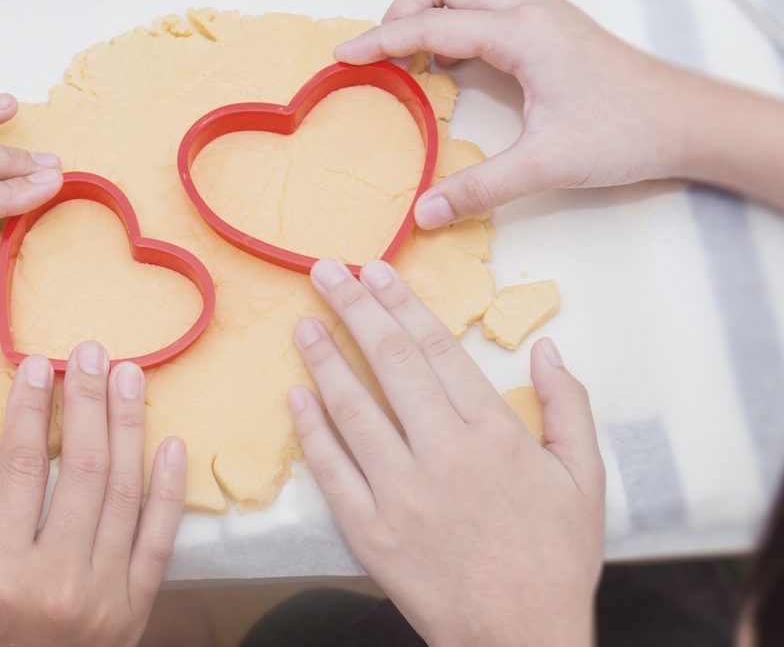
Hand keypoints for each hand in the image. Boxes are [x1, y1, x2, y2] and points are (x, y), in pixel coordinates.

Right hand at [0, 344, 186, 646]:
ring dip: (130, 427)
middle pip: (83, 469)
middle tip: (92, 352)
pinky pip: (161, 540)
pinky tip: (173, 443)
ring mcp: (107, 596)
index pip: (20, 470)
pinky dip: (171, 490)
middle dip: (88, 401)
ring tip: (130, 376)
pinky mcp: (137, 609)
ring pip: (125, 492)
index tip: (36, 366)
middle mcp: (60, 581)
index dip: (29, 411)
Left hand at [290, 259, 604, 646]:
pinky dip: (311, 431)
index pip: (438, 349)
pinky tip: (296, 396)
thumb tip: (548, 348)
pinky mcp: (371, 531)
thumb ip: (569, 407)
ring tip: (303, 322)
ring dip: (324, 361)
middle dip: (356, 310)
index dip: (403, 304)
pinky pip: (332, 471)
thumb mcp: (584, 479)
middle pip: (392, 364)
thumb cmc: (555, 558)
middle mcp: (444, 453)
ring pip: (354, 410)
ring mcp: (402, 493)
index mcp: (493, 434)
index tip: (377, 270)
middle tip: (327, 271)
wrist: (522, 639)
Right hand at [335, 0, 699, 227]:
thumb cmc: (626, 133)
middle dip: (402, 6)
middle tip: (383, 52)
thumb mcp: (546, 166)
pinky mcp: (551, 16)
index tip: (343, 56)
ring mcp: (542, 4)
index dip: (380, 40)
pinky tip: (459, 44)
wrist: (686, 119)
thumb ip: (479, 189)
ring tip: (418, 38)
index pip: (431, 24)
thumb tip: (423, 212)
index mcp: (521, 32)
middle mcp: (529, 4)